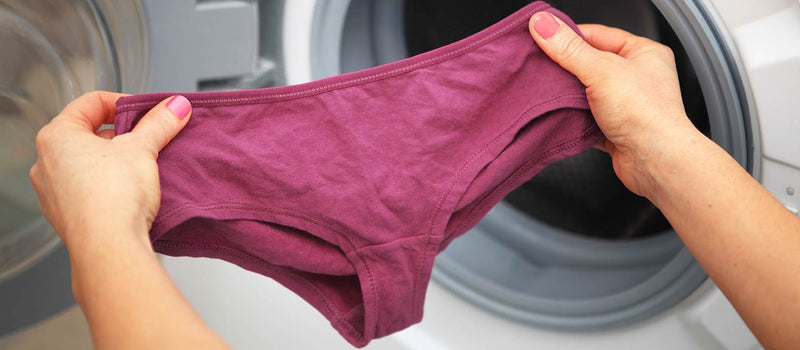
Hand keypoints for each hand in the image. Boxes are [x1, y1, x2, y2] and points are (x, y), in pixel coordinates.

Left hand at [30, 91, 191, 250]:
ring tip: (140, 170)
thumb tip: (175, 106)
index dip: (123, 103)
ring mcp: (53, 193)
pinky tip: (129, 195)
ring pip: (87, 164)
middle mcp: (46, 163)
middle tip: (148, 142)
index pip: (91, 103)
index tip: (146, 113)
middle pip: (89, 135)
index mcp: (56, 137)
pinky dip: (108, 187)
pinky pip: (88, 191)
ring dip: (114, 163)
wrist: (110, 247)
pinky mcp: (66, 217)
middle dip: (122, 137)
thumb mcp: (143, 149)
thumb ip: (159, 123)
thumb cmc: (113, 197)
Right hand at [528, 12, 700, 198]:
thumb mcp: (601, 71)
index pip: (597, 34)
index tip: (543, 38)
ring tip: (550, 93)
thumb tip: (544, 26)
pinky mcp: (614, 127)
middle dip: (565, 68)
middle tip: (542, 67)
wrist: (655, 161)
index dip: (569, 36)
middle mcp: (637, 76)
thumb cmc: (647, 114)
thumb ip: (569, 49)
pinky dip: (572, 117)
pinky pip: (585, 117)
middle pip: (589, 63)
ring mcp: (626, 103)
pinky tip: (561, 116)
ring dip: (568, 95)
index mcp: (643, 53)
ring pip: (585, 92)